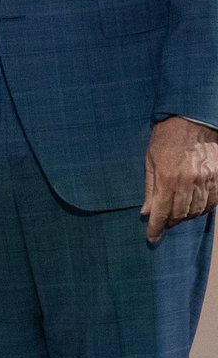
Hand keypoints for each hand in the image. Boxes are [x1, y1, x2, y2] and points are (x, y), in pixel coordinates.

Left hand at [142, 116, 217, 242]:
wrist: (192, 119)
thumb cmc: (167, 137)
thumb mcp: (151, 159)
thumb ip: (149, 188)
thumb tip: (146, 212)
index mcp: (167, 178)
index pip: (161, 212)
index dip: (156, 229)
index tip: (152, 239)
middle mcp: (188, 183)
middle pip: (179, 215)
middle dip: (170, 222)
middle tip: (164, 223)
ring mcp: (206, 181)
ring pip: (196, 212)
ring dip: (185, 217)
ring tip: (177, 215)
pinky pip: (211, 204)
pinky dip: (201, 209)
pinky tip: (194, 207)